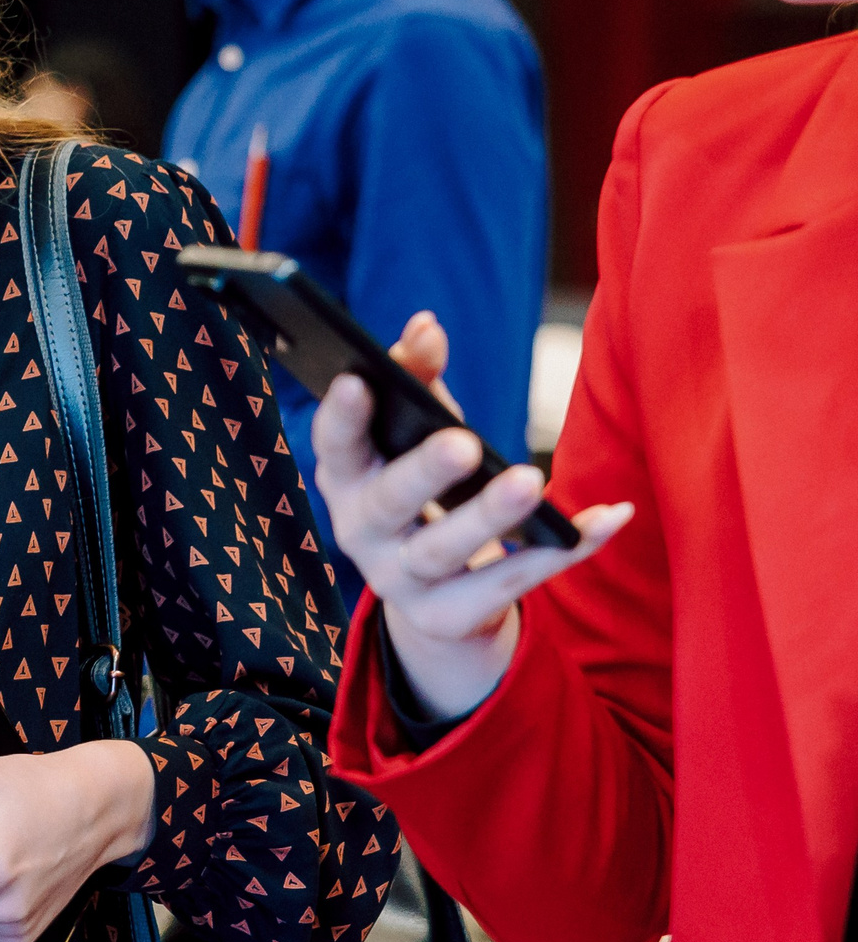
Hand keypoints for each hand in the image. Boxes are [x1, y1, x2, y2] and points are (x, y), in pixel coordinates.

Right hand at [310, 310, 634, 719]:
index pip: (334, 447)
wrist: (436, 595)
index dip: (340, 416)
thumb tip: (425, 327)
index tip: (358, 378)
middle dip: (422, 472)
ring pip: (443, 550)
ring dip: (488, 516)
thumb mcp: (415, 436)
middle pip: (387, 504)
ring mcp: (401, 580)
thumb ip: (418, 380)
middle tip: (461, 442)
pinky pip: (510, 584)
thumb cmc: (426, 490)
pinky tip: (608, 517)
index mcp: (346, 479)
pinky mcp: (448, 615)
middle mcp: (361, 533)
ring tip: (531, 480)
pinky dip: (562, 551)